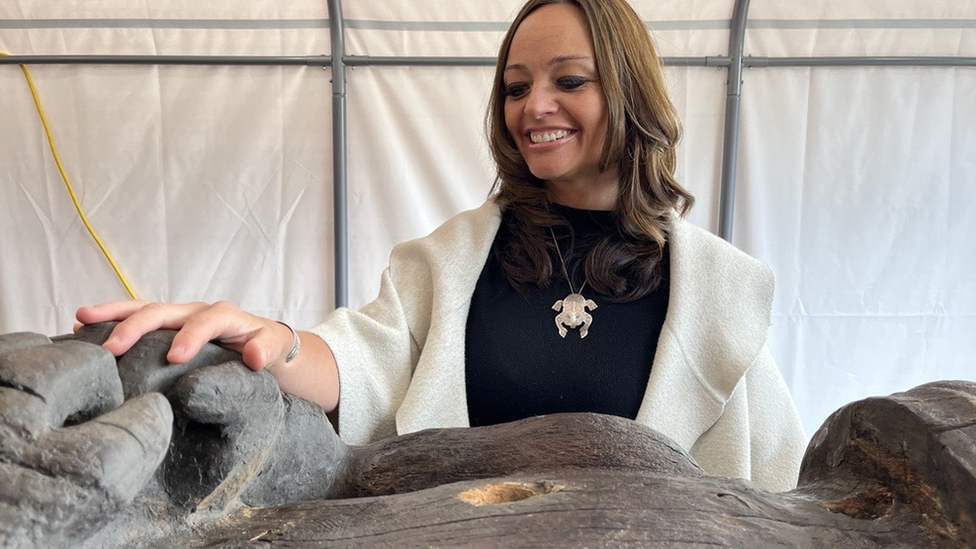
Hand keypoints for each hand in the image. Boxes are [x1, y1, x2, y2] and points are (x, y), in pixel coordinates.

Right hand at [75, 300, 294, 371]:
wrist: (262, 346)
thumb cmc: (266, 348)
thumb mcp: (274, 349)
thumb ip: (266, 349)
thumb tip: (253, 355)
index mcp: (224, 316)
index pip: (206, 320)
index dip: (190, 336)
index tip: (174, 357)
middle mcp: (195, 311)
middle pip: (163, 310)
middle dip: (136, 326)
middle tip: (111, 348)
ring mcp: (176, 318)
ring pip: (141, 310)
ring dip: (112, 314)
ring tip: (81, 320)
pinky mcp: (164, 329)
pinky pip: (135, 321)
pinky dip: (110, 324)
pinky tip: (82, 331)